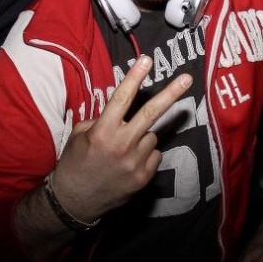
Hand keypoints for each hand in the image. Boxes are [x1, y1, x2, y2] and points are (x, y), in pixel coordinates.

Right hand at [50, 56, 191, 221]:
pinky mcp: (144, 177)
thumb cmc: (74, 163)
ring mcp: (135, 163)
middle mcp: (121, 145)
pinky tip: (128, 163)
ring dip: (142, 136)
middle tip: (188, 79)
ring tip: (122, 150)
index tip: (147, 60)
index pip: (122, 98)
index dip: (135, 77)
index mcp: (102, 132)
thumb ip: (100, 120)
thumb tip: (121, 111)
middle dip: (171, 94)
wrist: (75, 202)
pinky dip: (146, 154)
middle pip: (151, 113)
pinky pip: (154, 154)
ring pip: (151, 136)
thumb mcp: (79, 136)